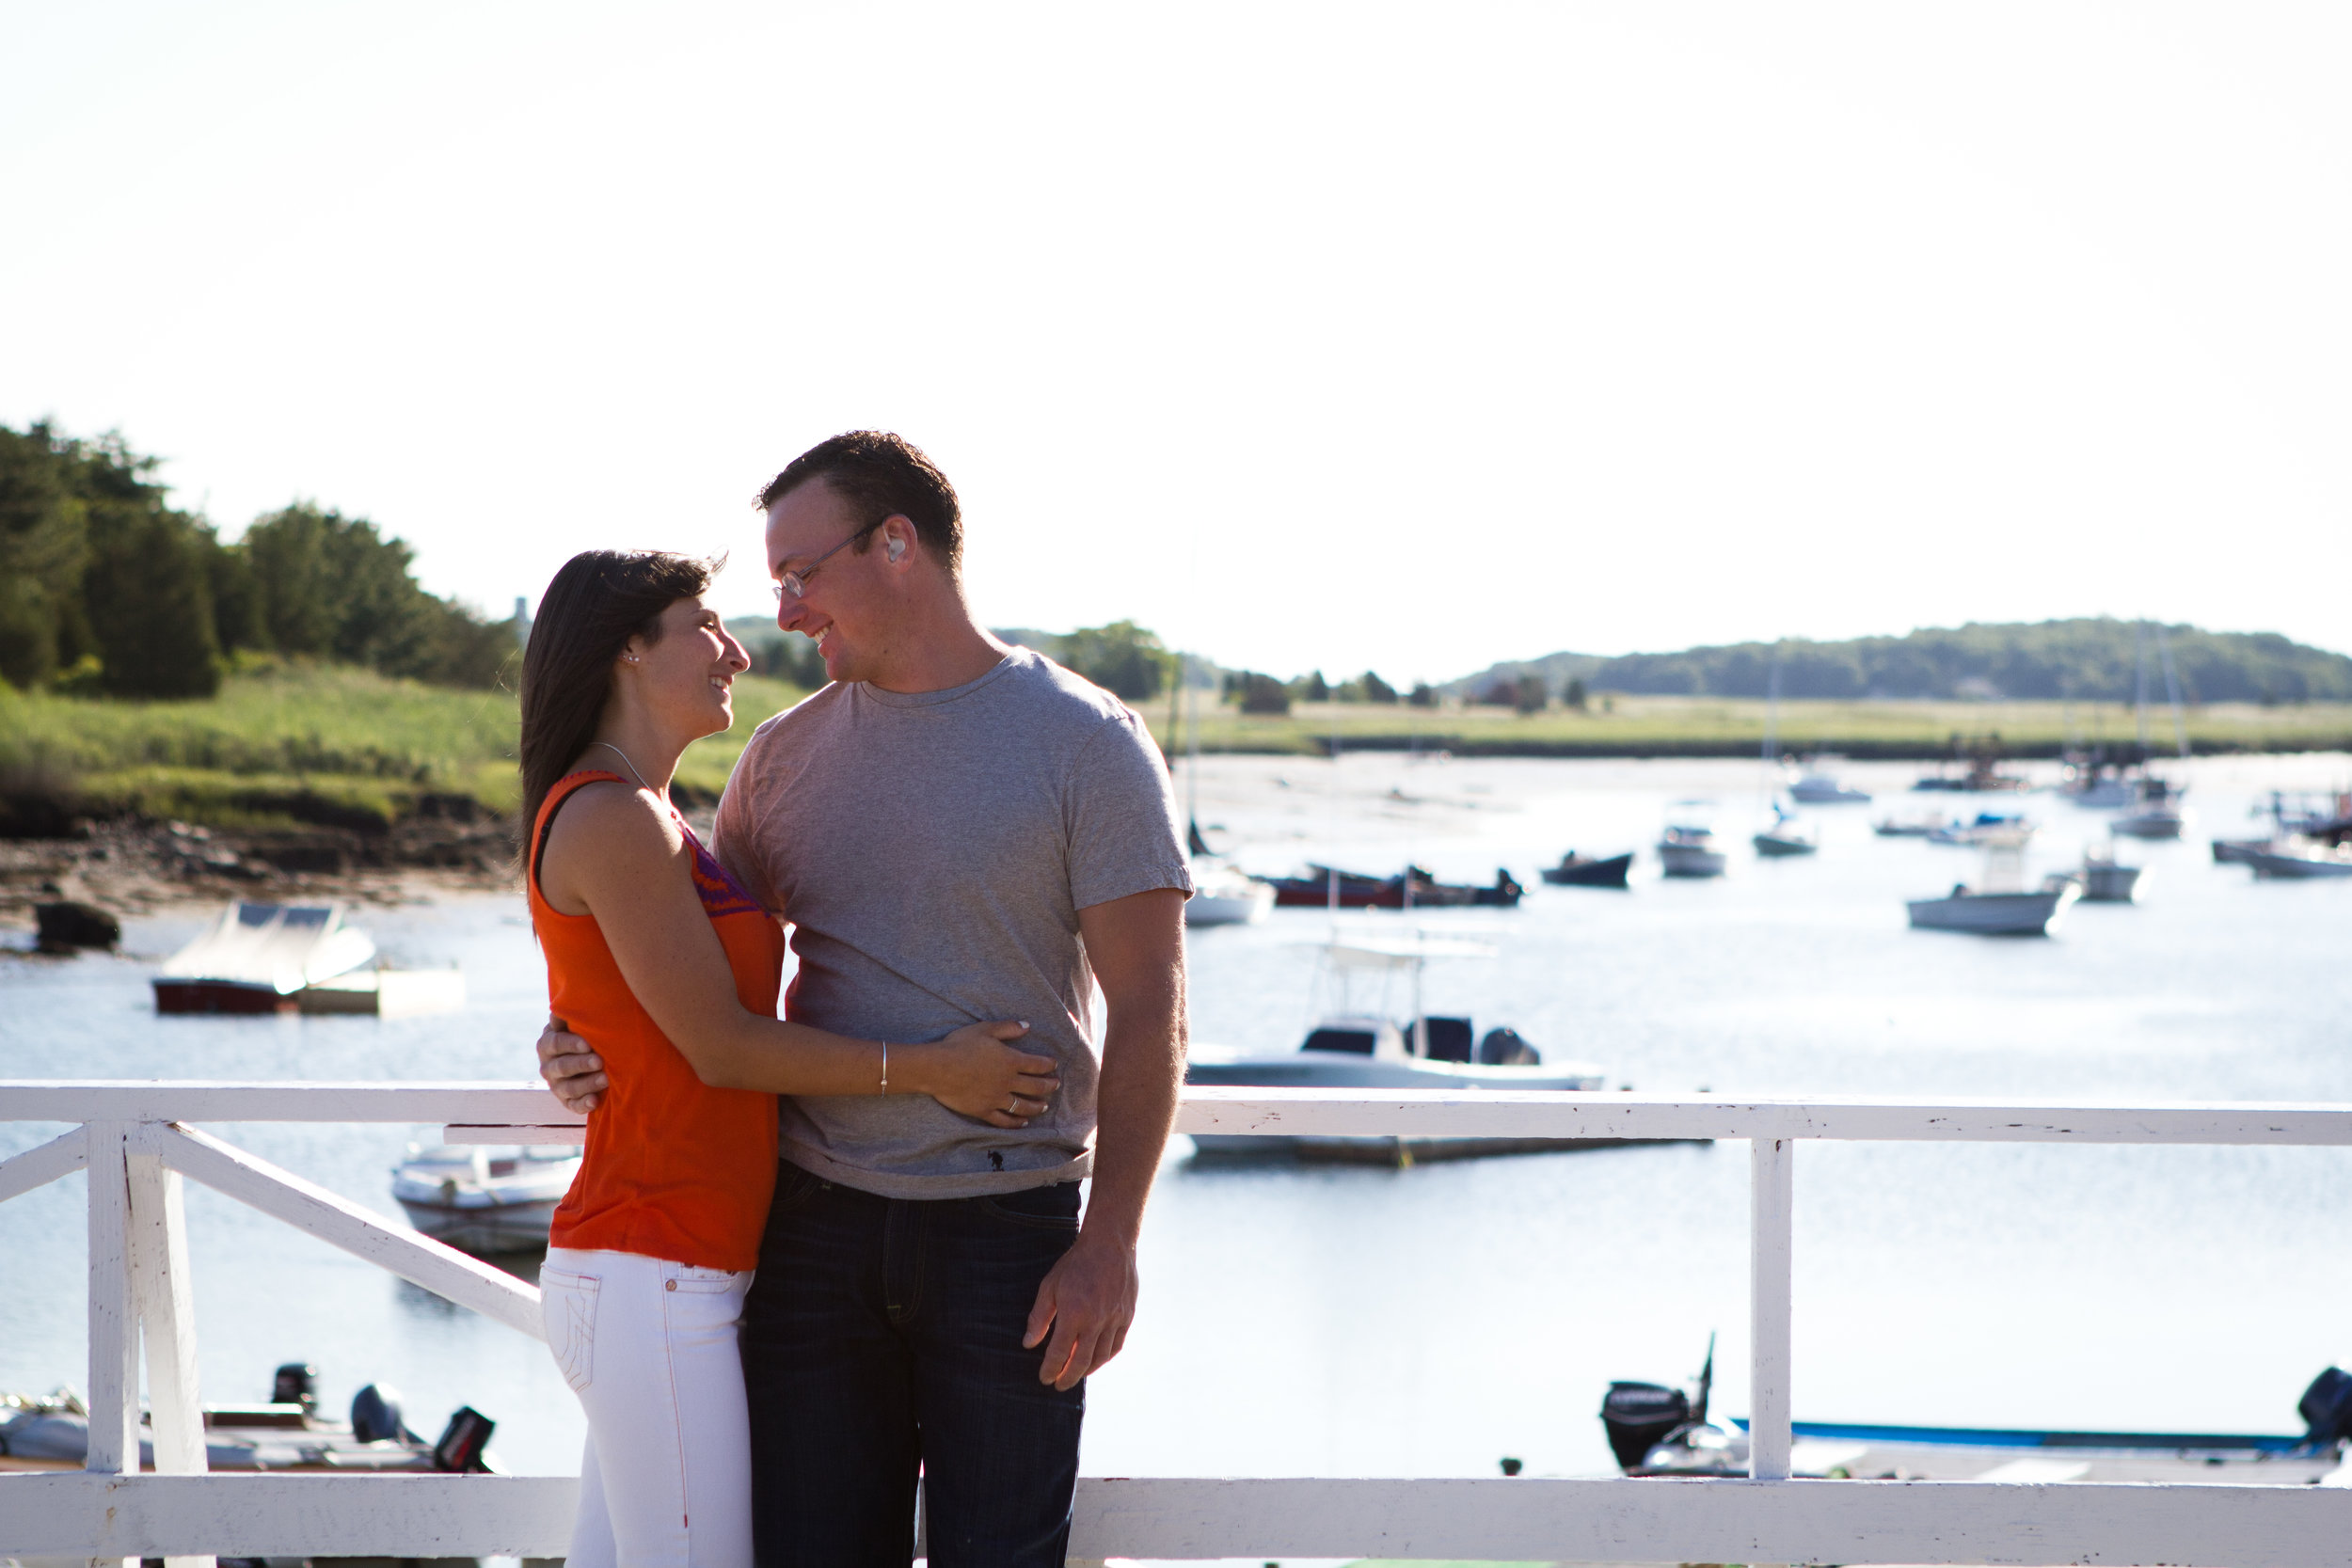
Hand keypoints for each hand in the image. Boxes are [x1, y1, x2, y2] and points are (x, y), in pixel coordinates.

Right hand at [538, 1015, 607, 1112]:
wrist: (587, 1057)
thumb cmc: (582, 1033)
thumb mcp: (574, 1023)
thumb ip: (569, 1016)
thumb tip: (561, 1007)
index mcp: (547, 1044)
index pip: (555, 1043)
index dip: (570, 1044)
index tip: (587, 1043)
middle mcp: (548, 1066)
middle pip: (562, 1067)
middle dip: (581, 1064)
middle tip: (600, 1061)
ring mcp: (557, 1086)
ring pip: (568, 1088)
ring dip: (586, 1084)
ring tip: (605, 1079)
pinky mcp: (567, 1101)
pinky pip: (573, 1106)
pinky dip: (583, 1105)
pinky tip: (595, 1102)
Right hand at [907, 1020, 1058, 1127]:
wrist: (938, 1068)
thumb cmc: (960, 1045)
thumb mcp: (985, 1029)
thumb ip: (1008, 1028)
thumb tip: (1027, 1026)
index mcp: (1010, 1061)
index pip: (1037, 1065)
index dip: (1048, 1065)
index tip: (1054, 1065)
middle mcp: (1008, 1082)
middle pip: (1035, 1087)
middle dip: (1049, 1086)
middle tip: (1056, 1085)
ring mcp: (997, 1099)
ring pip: (1023, 1106)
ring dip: (1037, 1106)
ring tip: (1044, 1106)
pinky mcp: (984, 1111)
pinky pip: (1004, 1120)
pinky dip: (1016, 1122)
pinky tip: (1023, 1122)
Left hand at [1024, 1231, 1137, 1389]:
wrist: (1111, 1244)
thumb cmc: (1076, 1263)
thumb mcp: (1050, 1286)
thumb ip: (1039, 1318)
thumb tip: (1029, 1344)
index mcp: (1073, 1313)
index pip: (1059, 1353)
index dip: (1050, 1369)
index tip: (1044, 1378)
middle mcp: (1096, 1321)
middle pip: (1080, 1362)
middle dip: (1067, 1377)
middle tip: (1058, 1385)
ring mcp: (1114, 1320)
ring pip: (1100, 1357)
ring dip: (1086, 1371)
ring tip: (1075, 1374)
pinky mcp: (1127, 1316)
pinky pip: (1116, 1345)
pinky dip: (1105, 1358)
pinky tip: (1096, 1360)